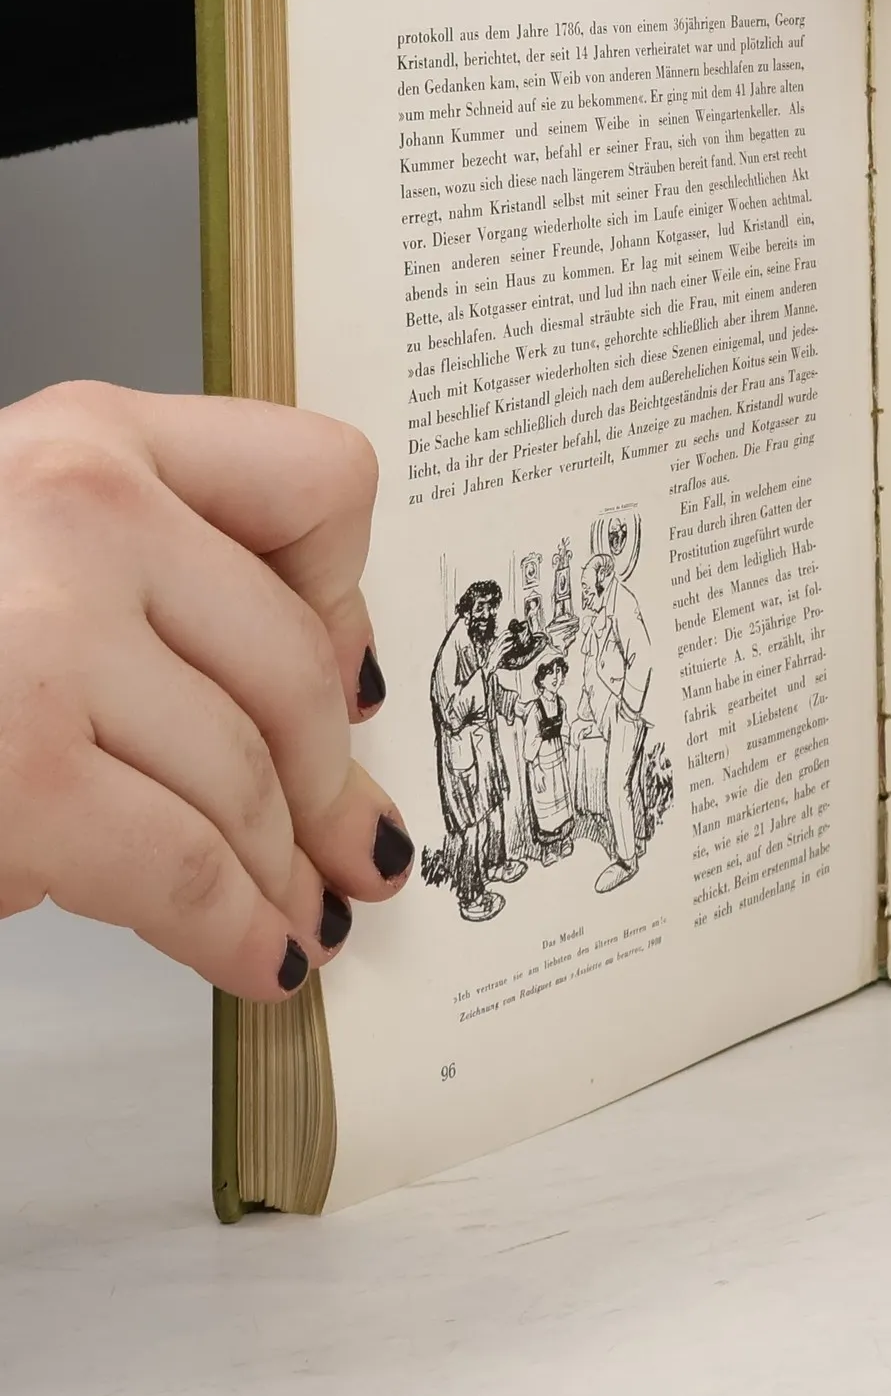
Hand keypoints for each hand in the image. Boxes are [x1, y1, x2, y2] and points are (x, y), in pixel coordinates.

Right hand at [0, 383, 409, 1001]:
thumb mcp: (32, 568)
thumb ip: (168, 591)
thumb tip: (344, 682)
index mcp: (90, 436)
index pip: (323, 483)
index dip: (350, 599)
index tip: (352, 679)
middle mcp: (77, 503)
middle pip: (299, 662)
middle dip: (330, 784)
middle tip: (349, 852)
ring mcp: (43, 631)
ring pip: (248, 774)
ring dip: (284, 872)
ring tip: (300, 919)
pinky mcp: (16, 764)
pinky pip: (184, 864)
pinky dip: (235, 927)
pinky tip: (258, 958)